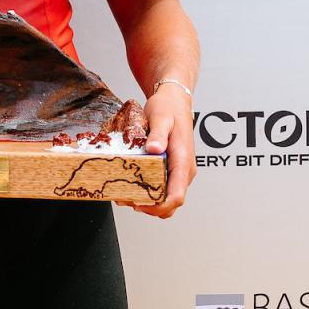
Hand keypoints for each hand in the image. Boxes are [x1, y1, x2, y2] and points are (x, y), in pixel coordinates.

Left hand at [133, 83, 195, 217]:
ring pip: (167, 198)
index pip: (176, 197)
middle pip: (171, 203)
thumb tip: (154, 149)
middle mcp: (184, 171)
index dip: (158, 207)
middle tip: (124, 198)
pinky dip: (149, 192)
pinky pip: (163, 188)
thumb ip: (158, 134)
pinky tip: (132, 185)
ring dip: (148, 202)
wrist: (174, 101)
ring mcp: (179, 171)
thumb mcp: (161, 118)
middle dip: (148, 207)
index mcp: (183, 162)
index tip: (138, 204)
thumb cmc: (169, 108)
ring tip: (124, 194)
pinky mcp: (172, 169)